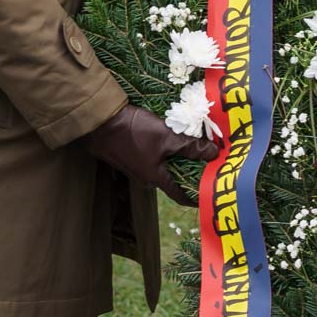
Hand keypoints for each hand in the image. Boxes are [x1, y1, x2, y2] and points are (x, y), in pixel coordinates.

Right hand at [82, 105, 220, 205]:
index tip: (210, 193)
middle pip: (173, 179)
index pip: (180, 195)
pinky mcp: (130, 155)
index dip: (196, 195)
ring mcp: (136, 167)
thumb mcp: (167, 137)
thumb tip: (215, 154)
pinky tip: (171, 137)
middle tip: (208, 161)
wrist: (101, 122)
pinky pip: (153, 157)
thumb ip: (191, 147)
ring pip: (163, 166)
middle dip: (190, 171)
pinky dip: (165, 151)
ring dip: (177, 158)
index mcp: (155, 179)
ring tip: (193, 146)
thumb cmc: (135, 132)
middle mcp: (145, 178)